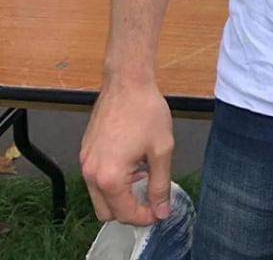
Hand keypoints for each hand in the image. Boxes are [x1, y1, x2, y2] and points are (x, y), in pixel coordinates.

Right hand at [80, 81, 173, 224]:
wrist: (128, 81)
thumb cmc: (146, 110)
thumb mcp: (161, 150)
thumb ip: (160, 185)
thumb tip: (160, 210)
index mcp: (109, 176)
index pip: (124, 214)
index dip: (145, 217)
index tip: (160, 211)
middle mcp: (91, 173)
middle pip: (107, 212)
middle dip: (129, 210)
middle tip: (151, 197)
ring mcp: (85, 162)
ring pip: (99, 196)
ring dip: (120, 195)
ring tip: (143, 176)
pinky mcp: (85, 151)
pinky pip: (95, 178)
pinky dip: (111, 180)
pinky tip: (131, 162)